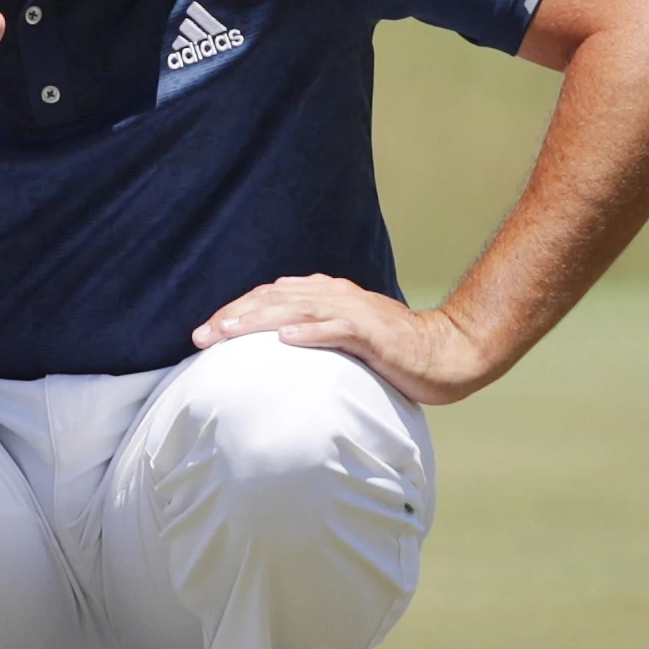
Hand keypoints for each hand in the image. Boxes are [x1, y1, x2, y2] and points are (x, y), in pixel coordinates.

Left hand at [191, 276, 503, 404]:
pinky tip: (286, 340)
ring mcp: (354, 313)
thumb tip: (274, 342)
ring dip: (260, 320)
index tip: (203, 332)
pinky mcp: (374, 334)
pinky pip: (338, 331)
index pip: (269, 297)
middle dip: (234, 316)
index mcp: (325, 296)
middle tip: (201, 335)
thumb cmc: (393, 351)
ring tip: (228, 332)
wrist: (447, 352)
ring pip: (298, 310)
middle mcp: (335, 297)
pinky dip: (311, 333)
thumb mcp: (345, 336)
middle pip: (274, 299)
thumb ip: (313, 332)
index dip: (235, 311)